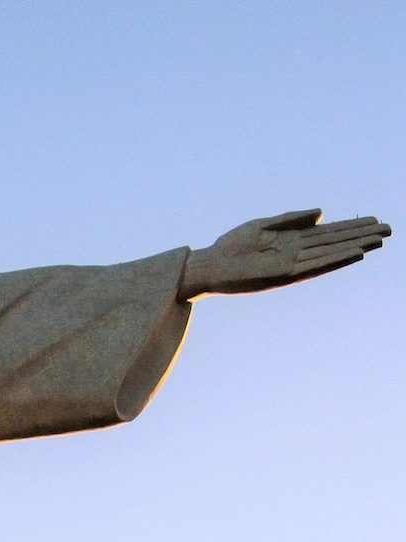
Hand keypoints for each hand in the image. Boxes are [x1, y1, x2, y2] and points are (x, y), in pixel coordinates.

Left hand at [180, 209, 389, 299]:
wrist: (208, 266)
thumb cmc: (230, 247)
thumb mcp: (262, 225)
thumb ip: (292, 218)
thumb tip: (323, 212)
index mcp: (291, 240)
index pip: (328, 232)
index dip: (351, 226)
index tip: (374, 219)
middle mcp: (296, 253)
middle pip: (336, 242)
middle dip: (361, 236)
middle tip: (390, 229)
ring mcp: (292, 264)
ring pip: (331, 254)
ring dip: (355, 247)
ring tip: (379, 240)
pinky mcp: (284, 274)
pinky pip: (316, 266)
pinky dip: (335, 259)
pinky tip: (354, 253)